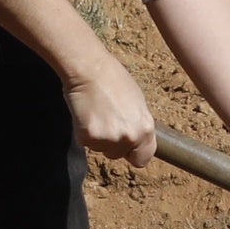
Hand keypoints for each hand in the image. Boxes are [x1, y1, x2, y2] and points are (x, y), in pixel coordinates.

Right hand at [60, 52, 157, 166]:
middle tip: (106, 120)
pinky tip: (86, 114)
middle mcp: (130, 137)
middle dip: (112, 143)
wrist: (91, 69)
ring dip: (97, 137)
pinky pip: (86, 143)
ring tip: (96, 113)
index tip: (126, 148)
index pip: (143, 159)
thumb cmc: (113, 80)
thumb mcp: (137, 103)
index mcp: (146, 128)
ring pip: (101, 149)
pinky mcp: (89, 137)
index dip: (133, 153)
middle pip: (118, 155)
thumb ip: (138, 124)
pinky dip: (83, 132)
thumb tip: (137, 139)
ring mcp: (110, 139)